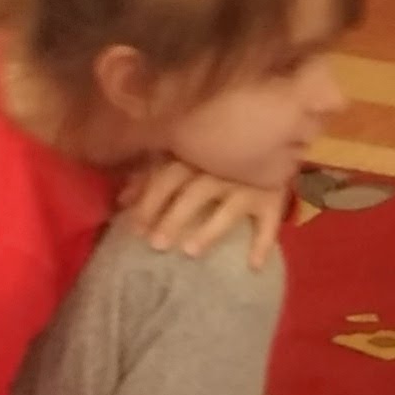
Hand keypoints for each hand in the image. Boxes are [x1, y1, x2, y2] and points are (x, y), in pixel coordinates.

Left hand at [120, 156, 285, 268]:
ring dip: (209, 230)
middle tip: (156, 245)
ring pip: (229, 209)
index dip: (149, 201)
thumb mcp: (184, 154)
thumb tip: (121, 199)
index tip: (134, 228)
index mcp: (197, 153)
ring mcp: (250, 184)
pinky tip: (253, 265)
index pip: (168, 177)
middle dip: (174, 218)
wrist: (274, 128)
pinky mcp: (273, 199)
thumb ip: (153, 173)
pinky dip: (263, 243)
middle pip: (195, 194)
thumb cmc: (219, 147)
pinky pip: (270, 222)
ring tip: (190, 251)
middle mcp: (223, 169)